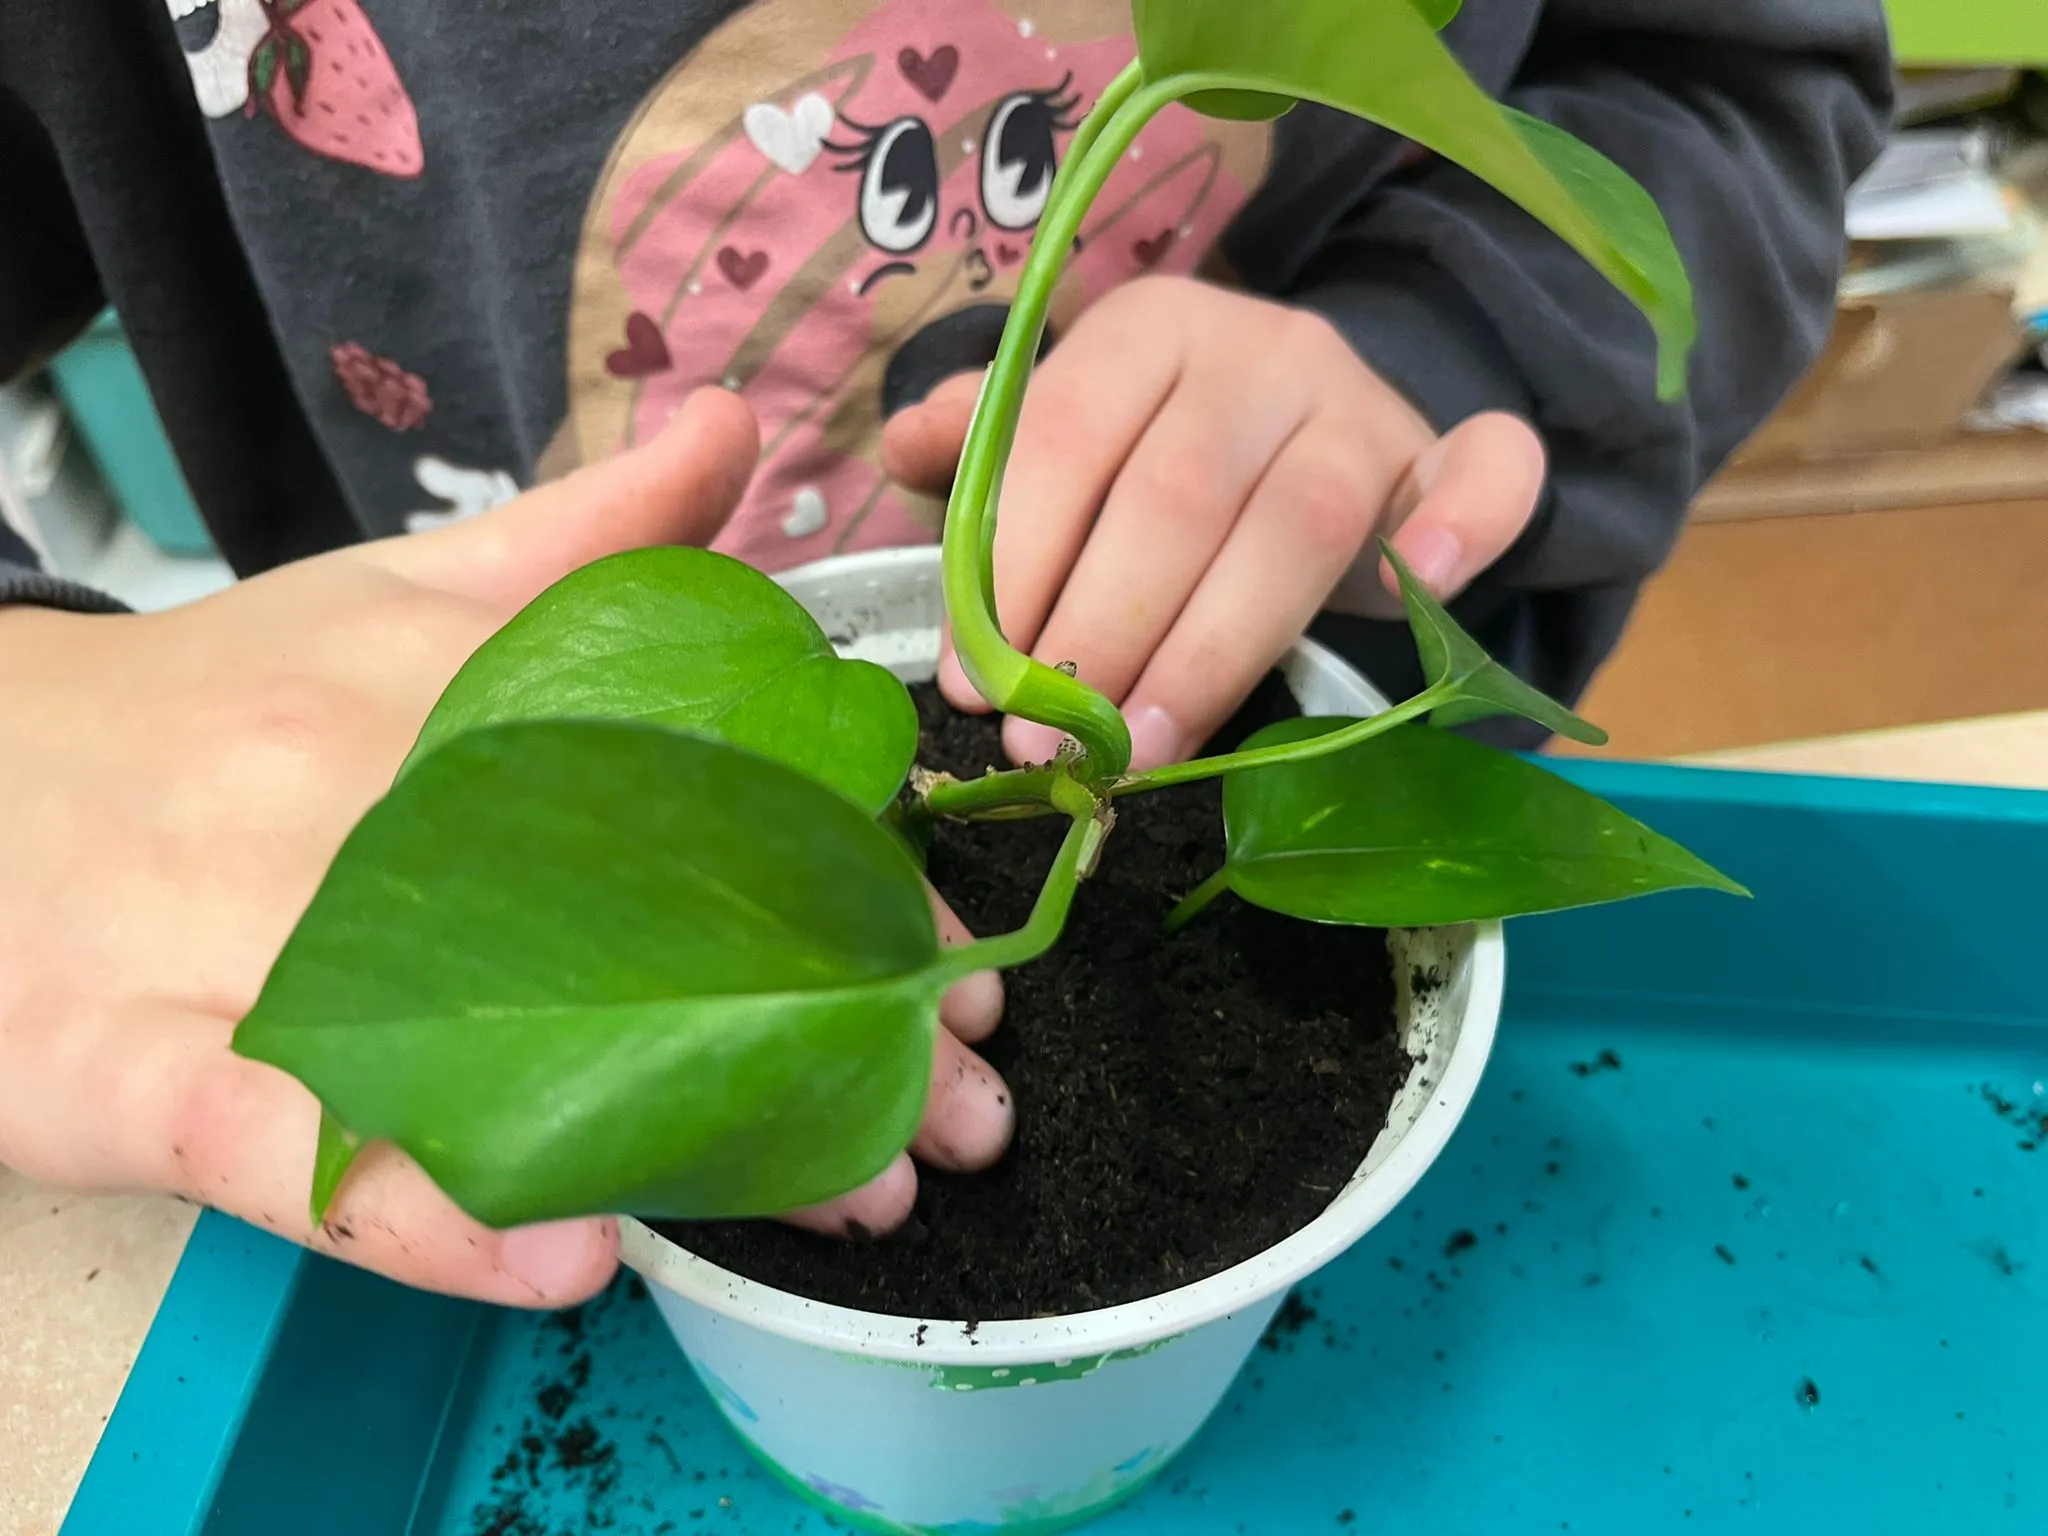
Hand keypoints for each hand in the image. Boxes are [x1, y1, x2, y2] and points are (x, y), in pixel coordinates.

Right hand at [0, 389, 1007, 1308]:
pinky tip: (564, 1252)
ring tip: (845, 1195)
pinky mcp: (131, 1062)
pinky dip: (422, 1204)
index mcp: (446, 695)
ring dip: (695, 1127)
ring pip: (497, 1038)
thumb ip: (580, 538)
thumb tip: (732, 429)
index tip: (960, 964)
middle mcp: (364, 803)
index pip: (692, 780)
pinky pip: (287, 1147)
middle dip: (828, 1020)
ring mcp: (243, 935)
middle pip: (633, 914)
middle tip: (962, 1109)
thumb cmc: (207, 707)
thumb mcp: (393, 599)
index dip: (853, 877)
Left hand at [883, 275, 1546, 769]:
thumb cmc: (1167, 451)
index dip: (1014, 565)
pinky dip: (1464, 526)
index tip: (979, 683)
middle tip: (1052, 745)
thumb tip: (904, 448)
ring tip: (1141, 752)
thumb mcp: (1075, 437)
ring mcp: (1361, 402)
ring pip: (1295, 525)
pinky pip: (1484, 475)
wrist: (1316, 422)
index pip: (1066, 438)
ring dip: (1213, 649)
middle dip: (1101, 633)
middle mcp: (1260, 348)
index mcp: (1148, 327)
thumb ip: (994, 450)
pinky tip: (1420, 588)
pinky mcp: (1443, 457)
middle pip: (1175, 494)